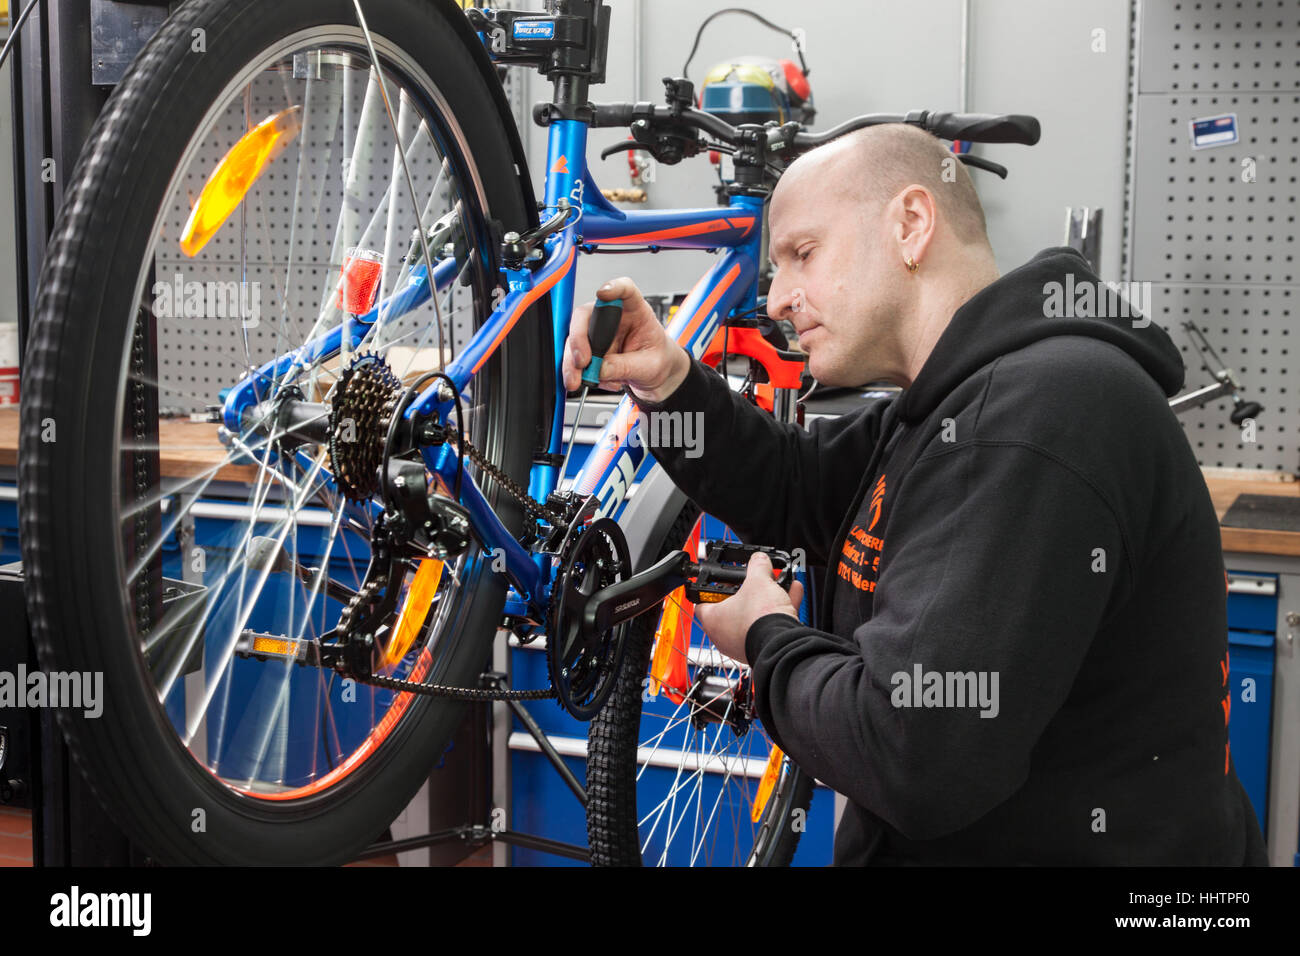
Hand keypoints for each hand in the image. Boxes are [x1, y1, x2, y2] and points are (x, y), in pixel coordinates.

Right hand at [562, 276, 690, 402]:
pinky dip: (582, 374)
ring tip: (581, 381)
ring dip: (572, 363)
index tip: (603, 293)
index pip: (625, 290)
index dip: (614, 287)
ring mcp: (598, 333)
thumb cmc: (658, 360)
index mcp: (636, 311)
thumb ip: (625, 366)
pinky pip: (575, 358)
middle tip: (582, 363)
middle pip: (586, 316)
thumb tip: (600, 369)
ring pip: (574, 340)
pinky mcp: (589, 349)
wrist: (655, 374)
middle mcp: (612, 317)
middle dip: (578, 340)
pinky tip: (603, 381)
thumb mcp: (649, 367)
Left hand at [694, 552, 804, 665]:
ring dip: (767, 599)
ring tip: (779, 584)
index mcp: (713, 620)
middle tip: (755, 581)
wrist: (782, 643)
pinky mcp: (761, 648)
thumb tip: (760, 559)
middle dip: (748, 592)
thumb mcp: (758, 580)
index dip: (712, 588)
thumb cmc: (760, 618)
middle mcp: (724, 636)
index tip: (721, 581)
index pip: (703, 601)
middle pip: (733, 607)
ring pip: (753, 616)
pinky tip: (792, 593)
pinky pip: (768, 626)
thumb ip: (758, 565)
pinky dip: (778, 611)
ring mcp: (742, 644)